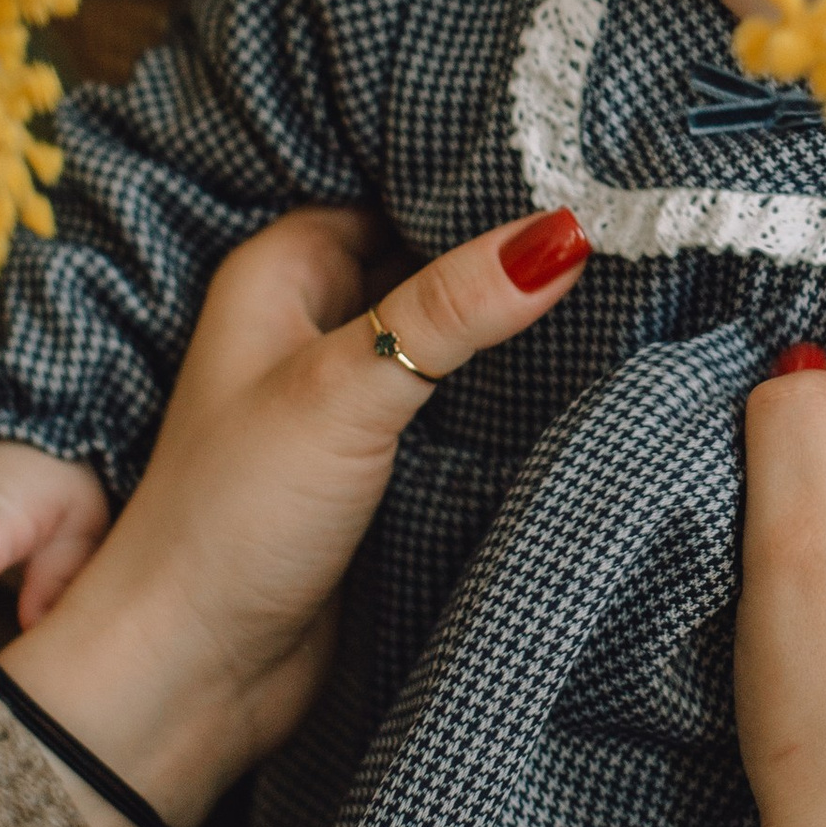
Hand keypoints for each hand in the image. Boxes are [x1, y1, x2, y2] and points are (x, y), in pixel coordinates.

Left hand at [0, 203, 588, 826]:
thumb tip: (567, 231)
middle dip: (510, 250)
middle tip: (627, 219)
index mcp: (282, 272)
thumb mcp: (348, 390)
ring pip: (449, 336)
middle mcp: (314, 321)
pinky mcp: (380, 463)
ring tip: (628, 282)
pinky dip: (507, 391)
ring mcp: (349, 395)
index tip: (581, 153)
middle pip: (431, 259)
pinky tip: (583, 373)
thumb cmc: (236, 517)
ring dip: (514, 326)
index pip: (397, 189)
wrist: (198, 672)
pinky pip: (456, 404)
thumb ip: (453, 310)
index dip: (479, 176)